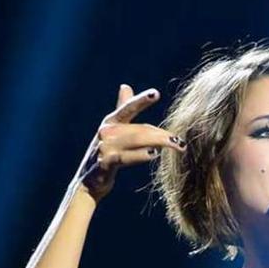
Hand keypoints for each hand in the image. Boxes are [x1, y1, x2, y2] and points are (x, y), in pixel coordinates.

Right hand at [77, 84, 185, 201]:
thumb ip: (122, 108)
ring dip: (158, 142)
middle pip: (140, 129)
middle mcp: (106, 131)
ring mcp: (105, 147)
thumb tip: (125, 85)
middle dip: (162, 134)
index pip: (128, 108)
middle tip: (180, 141)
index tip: (155, 93)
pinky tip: (154, 154)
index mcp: (111, 121)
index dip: (141, 100)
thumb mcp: (113, 129)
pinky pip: (126, 157)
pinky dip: (141, 155)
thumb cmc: (107, 152)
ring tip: (176, 145)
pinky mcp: (104, 163)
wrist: (88, 181)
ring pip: (136, 141)